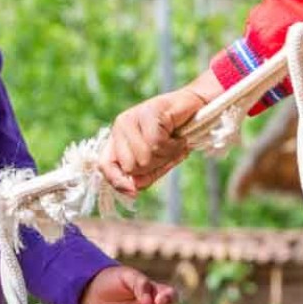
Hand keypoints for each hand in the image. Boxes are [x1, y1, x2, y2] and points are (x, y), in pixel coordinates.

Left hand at [100, 70, 221, 194]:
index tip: (133, 193)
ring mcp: (132, 117)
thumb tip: (132, 188)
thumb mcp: (158, 163)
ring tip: (174, 143)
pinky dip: (174, 146)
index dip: (117, 182)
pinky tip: (179, 137)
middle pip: (130, 167)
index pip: (105, 164)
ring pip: (144, 157)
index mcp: (118, 139)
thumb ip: (142, 176)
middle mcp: (120, 126)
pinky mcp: (148, 112)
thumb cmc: (175, 137)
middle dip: (153, 166)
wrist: (197, 110)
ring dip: (166, 155)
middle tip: (166, 152)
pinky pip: (156, 144)